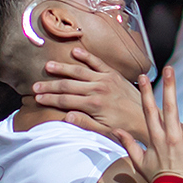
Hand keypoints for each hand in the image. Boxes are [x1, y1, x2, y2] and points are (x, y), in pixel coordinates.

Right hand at [34, 45, 148, 140]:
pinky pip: (97, 62)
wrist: (146, 118)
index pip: (66, 100)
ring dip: (62, 68)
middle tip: (35, 86)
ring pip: (79, 71)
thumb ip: (85, 123)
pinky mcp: (114, 74)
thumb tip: (66, 116)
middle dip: (50, 85)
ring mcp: (106, 79)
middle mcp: (98, 89)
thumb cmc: (124, 127)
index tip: (37, 98)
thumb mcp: (104, 131)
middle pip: (68, 85)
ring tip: (48, 66)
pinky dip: (86, 56)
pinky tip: (74, 51)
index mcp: (94, 105)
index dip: (49, 98)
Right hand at [119, 66, 182, 182]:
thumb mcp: (139, 162)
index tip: (143, 77)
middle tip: (169, 68)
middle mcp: (171, 135)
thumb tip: (116, 131)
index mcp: (156, 137)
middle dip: (169, 85)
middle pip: (169, 106)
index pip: (149, 110)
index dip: (146, 92)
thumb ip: (128, 144)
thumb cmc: (157, 179)